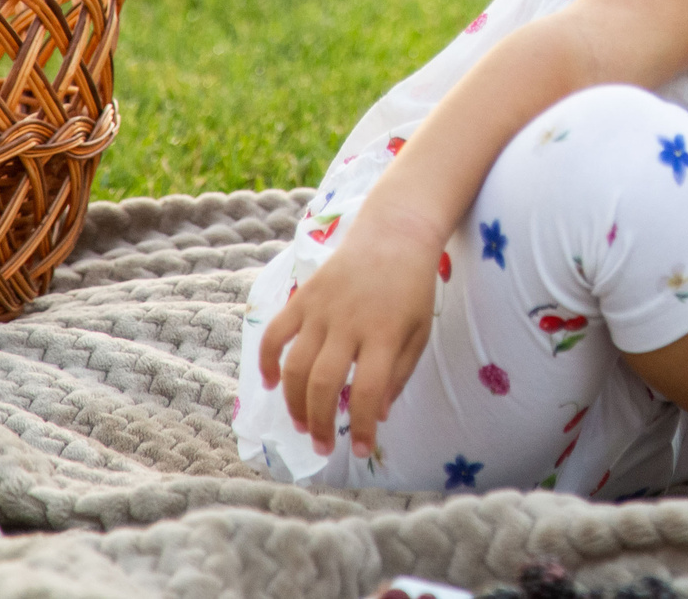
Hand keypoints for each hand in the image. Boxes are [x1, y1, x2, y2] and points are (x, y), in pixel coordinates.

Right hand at [259, 206, 445, 459]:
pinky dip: (267, 361)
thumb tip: (379, 416)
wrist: (394, 234)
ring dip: (294, 403)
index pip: (369, 392)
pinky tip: (271, 384)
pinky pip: (275, 334)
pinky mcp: (303, 297)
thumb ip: (400, 375)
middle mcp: (350, 323)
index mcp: (385, 334)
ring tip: (303, 424)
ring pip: (295, 367)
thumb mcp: (419, 332)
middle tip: (322, 446)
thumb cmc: (412, 289)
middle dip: (321, 424)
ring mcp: (322, 309)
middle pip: (323, 384)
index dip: (364, 428)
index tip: (363, 452)